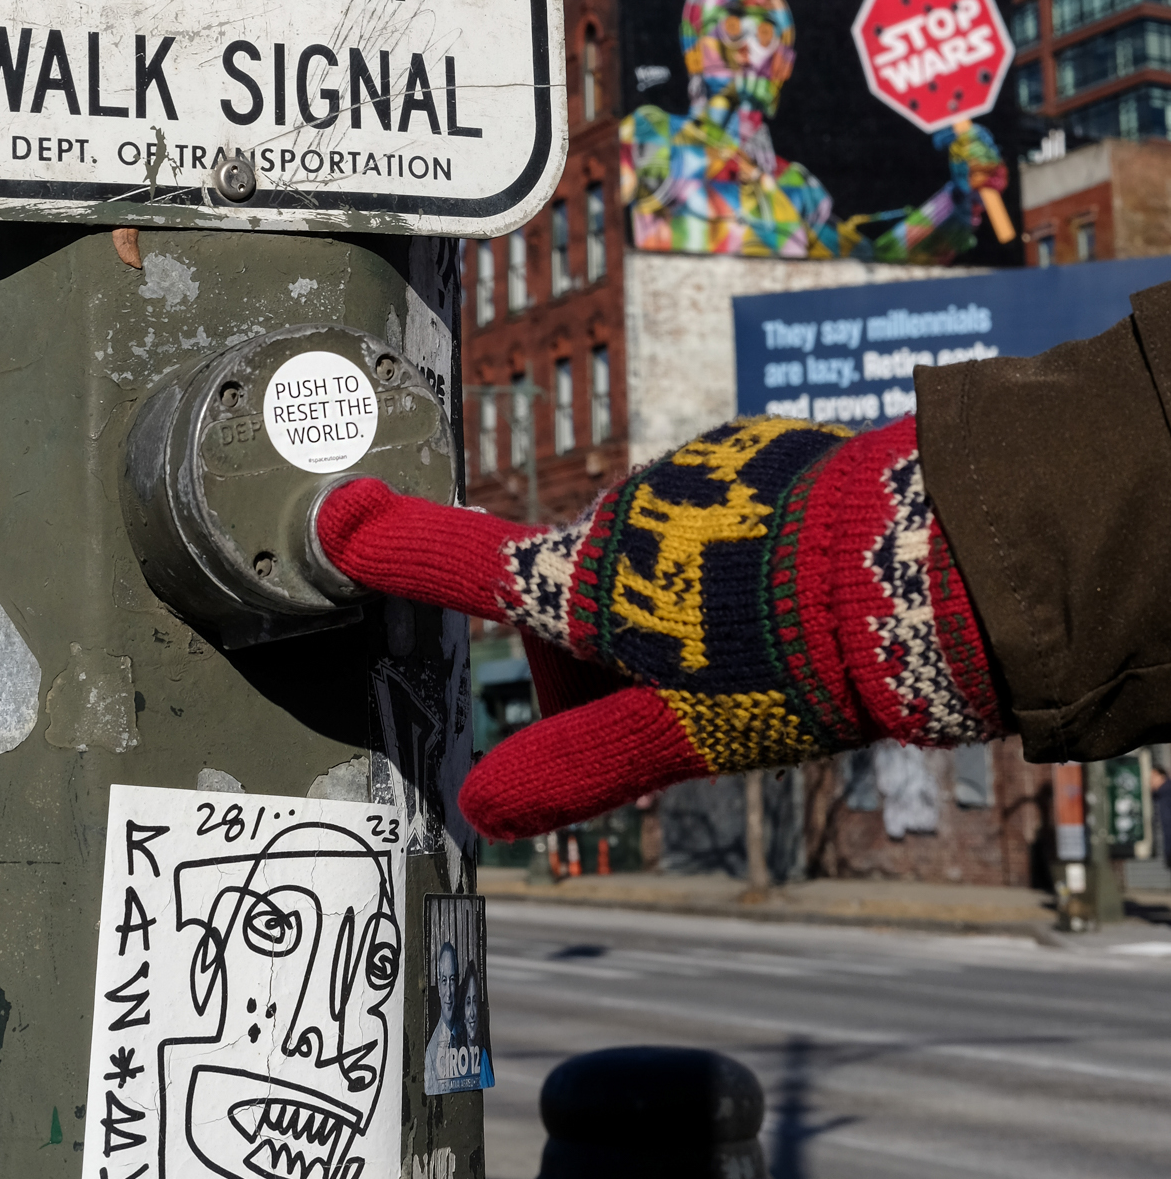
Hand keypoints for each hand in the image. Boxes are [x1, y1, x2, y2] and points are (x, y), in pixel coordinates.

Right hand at [312, 418, 858, 840]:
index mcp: (591, 577)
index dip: (398, 550)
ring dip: (678, 622)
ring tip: (769, 672)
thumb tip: (480, 807)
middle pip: (579, 600)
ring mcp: (695, 473)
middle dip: (604, 665)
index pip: (470, 566)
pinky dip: (730, 577)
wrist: (927, 566)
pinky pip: (714, 528)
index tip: (341, 516)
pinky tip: (795, 617)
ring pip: (652, 568)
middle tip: (689, 722)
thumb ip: (574, 769)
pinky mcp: (757, 459)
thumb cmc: (794, 663)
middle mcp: (628, 508)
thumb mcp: (680, 738)